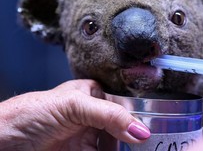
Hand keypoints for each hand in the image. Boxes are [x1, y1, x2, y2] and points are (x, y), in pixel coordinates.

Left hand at [0, 79, 149, 150]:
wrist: (5, 142)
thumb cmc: (33, 113)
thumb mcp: (75, 105)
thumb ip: (109, 115)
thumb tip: (140, 130)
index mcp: (93, 94)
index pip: (123, 104)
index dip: (137, 116)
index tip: (150, 131)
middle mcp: (93, 115)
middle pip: (122, 126)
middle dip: (134, 137)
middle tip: (151, 146)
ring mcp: (89, 137)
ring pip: (116, 144)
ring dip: (127, 149)